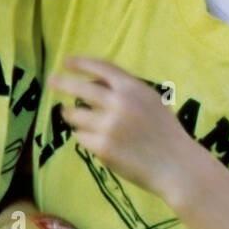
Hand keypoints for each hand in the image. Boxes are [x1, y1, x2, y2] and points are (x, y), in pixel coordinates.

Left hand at [49, 56, 196, 204]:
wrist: (177, 166)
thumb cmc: (165, 133)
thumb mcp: (151, 102)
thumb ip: (126, 91)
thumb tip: (92, 84)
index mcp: (133, 88)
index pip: (101, 68)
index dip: (81, 63)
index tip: (67, 61)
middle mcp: (119, 103)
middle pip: (80, 88)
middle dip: (62, 82)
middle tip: (51, 80)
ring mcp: (109, 126)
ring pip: (75, 115)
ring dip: (71, 114)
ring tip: (71, 115)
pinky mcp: (102, 148)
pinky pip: (81, 137)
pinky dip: (85, 137)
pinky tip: (95, 141)